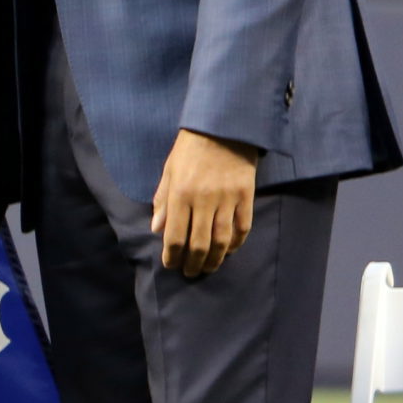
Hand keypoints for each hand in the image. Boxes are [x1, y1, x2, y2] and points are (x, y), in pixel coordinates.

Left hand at [151, 128, 259, 277]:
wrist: (222, 129)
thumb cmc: (189, 150)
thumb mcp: (168, 171)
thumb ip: (162, 201)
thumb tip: (157, 229)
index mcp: (180, 194)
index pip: (175, 235)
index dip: (172, 255)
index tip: (171, 265)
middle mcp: (203, 200)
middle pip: (200, 243)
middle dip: (193, 262)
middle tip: (190, 273)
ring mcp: (227, 199)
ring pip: (223, 240)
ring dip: (215, 259)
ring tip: (209, 268)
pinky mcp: (246, 196)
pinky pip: (242, 227)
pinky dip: (237, 243)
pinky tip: (230, 251)